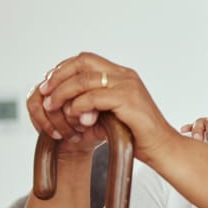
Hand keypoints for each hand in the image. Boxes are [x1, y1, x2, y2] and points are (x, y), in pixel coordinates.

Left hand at [34, 52, 176, 163]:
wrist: (161, 147)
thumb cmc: (136, 134)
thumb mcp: (110, 113)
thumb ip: (92, 102)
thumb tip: (64, 101)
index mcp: (122, 75)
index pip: (86, 59)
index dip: (63, 69)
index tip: (49, 85)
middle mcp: (125, 75)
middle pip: (83, 62)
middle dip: (59, 76)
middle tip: (45, 92)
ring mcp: (128, 85)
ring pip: (85, 79)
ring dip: (63, 93)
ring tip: (53, 107)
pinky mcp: (128, 99)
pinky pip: (93, 97)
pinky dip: (78, 106)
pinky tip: (76, 117)